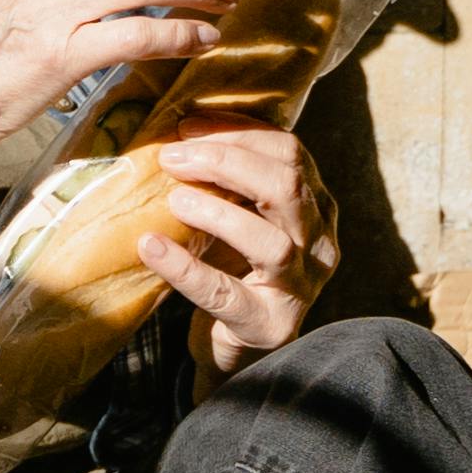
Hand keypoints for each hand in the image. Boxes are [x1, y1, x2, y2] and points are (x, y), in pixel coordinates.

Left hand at [137, 125, 337, 377]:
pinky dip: (187, 269)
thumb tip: (177, 132)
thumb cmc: (237, 267)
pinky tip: (153, 247)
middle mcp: (318, 243)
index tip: (187, 126)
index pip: (289, 152)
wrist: (240, 345)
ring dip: (218, 213)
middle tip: (172, 158)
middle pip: (287, 187)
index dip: (238, 133)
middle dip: (227, 162)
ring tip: (174, 200)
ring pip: (272, 243)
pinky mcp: (268, 325)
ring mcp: (300, 287)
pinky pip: (227, 295)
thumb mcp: (242, 214)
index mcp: (315, 206)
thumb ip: (228, 179)